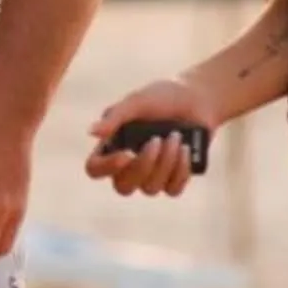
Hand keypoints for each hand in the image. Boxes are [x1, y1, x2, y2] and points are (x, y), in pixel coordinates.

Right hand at [84, 77, 218, 198]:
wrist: (196, 100)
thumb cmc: (162, 97)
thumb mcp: (138, 102)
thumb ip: (116, 117)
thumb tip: (91, 132)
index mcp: (112, 145)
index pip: (95, 169)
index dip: (107, 167)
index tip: (126, 154)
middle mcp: (128, 166)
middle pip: (123, 186)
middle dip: (143, 165)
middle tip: (158, 139)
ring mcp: (151, 176)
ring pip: (151, 188)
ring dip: (166, 162)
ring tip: (177, 136)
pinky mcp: (173, 179)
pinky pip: (173, 190)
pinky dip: (181, 171)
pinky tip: (186, 150)